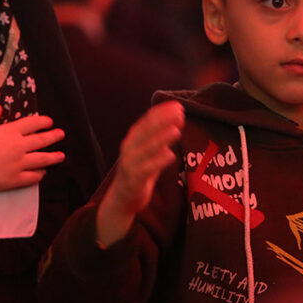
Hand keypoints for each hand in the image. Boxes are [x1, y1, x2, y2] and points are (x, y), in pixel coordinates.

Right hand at [0, 105, 65, 193]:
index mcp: (10, 132)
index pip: (32, 124)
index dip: (43, 122)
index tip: (49, 122)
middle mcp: (19, 147)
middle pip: (41, 141)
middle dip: (53, 136)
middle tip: (61, 134)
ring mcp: (19, 164)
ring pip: (42, 160)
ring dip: (53, 157)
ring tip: (61, 156)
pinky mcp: (15, 180)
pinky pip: (32, 177)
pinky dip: (40, 174)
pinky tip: (43, 172)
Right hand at [96, 101, 183, 246]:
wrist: (123, 197)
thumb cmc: (140, 170)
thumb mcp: (149, 150)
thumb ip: (161, 136)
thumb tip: (178, 117)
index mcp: (133, 138)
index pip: (147, 120)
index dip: (161, 111)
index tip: (177, 105)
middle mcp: (129, 147)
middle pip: (145, 130)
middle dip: (162, 120)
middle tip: (179, 112)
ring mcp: (130, 163)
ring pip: (146, 148)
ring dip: (161, 138)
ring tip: (176, 130)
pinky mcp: (133, 179)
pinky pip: (147, 168)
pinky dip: (158, 161)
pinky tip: (170, 155)